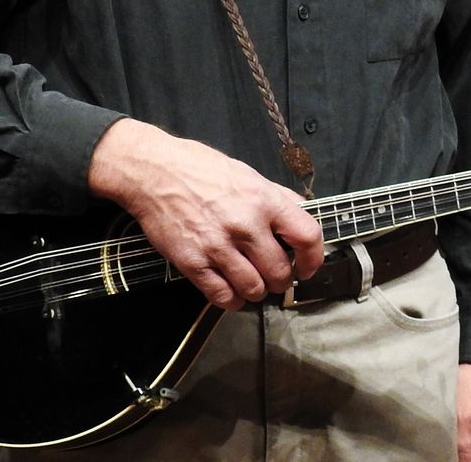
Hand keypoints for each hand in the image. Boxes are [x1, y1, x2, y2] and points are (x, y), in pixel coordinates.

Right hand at [87, 119, 322, 310]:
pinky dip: (232, 300)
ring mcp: (218, 246)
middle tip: (275, 276)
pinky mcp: (194, 263)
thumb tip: (301, 213)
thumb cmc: (201, 169)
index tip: (308, 267)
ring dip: (257, 291)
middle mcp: (246, 225)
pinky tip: (232, 292)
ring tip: (253, 283)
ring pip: (254, 289)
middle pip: (280, 272)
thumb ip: (277, 197)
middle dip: (281, 279)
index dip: (314, 258)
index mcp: (265, 200)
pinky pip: (222, 297)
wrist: (155, 173)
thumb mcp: (248, 175)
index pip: (307, 236)